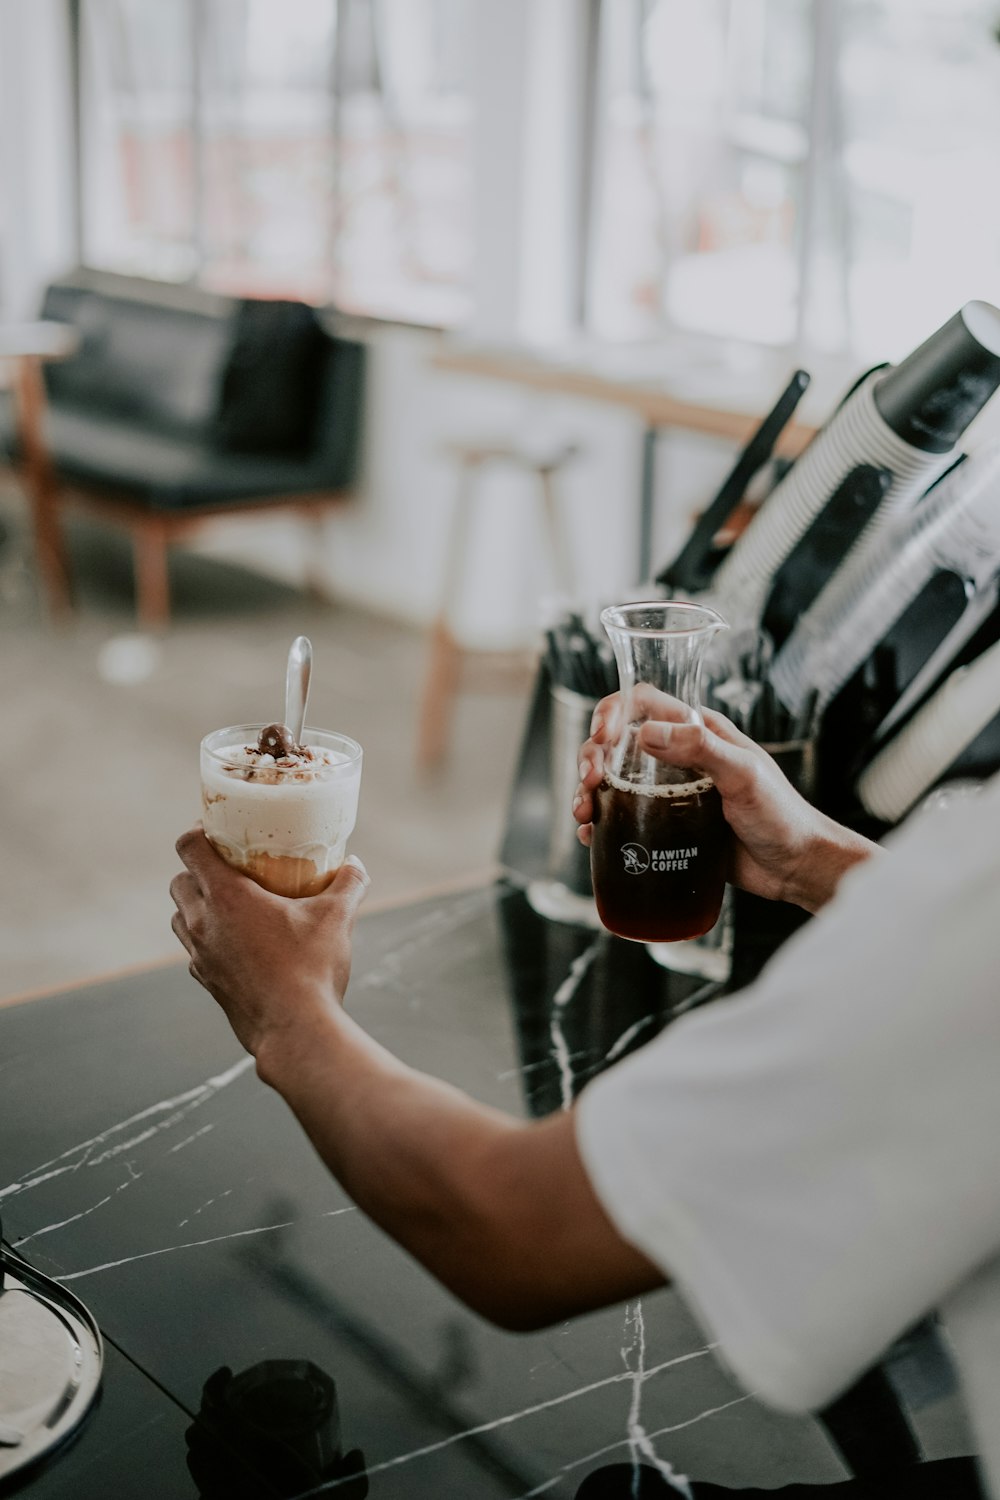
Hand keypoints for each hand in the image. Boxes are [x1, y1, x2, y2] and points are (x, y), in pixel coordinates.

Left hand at [170, 829, 369, 1057]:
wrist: (295, 1031)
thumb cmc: (311, 970)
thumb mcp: (337, 918)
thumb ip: (348, 884)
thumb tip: (355, 865)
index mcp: (226, 897)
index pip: (189, 848)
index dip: (198, 833)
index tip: (218, 832)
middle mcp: (203, 923)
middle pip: (179, 882)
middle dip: (197, 870)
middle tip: (229, 867)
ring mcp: (200, 955)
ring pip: (181, 917)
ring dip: (197, 905)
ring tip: (232, 905)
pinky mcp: (206, 981)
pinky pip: (195, 949)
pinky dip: (208, 938)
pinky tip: (241, 943)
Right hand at [573, 689, 875, 911]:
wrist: (796, 867)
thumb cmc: (782, 816)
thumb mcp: (744, 775)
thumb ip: (701, 748)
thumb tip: (646, 732)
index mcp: (698, 732)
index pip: (644, 703)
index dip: (613, 711)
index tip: (602, 737)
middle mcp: (679, 758)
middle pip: (618, 743)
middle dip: (592, 757)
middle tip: (590, 782)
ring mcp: (670, 794)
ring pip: (615, 782)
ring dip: (590, 792)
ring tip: (584, 812)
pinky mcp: (667, 828)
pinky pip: (624, 820)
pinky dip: (601, 824)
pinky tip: (591, 835)